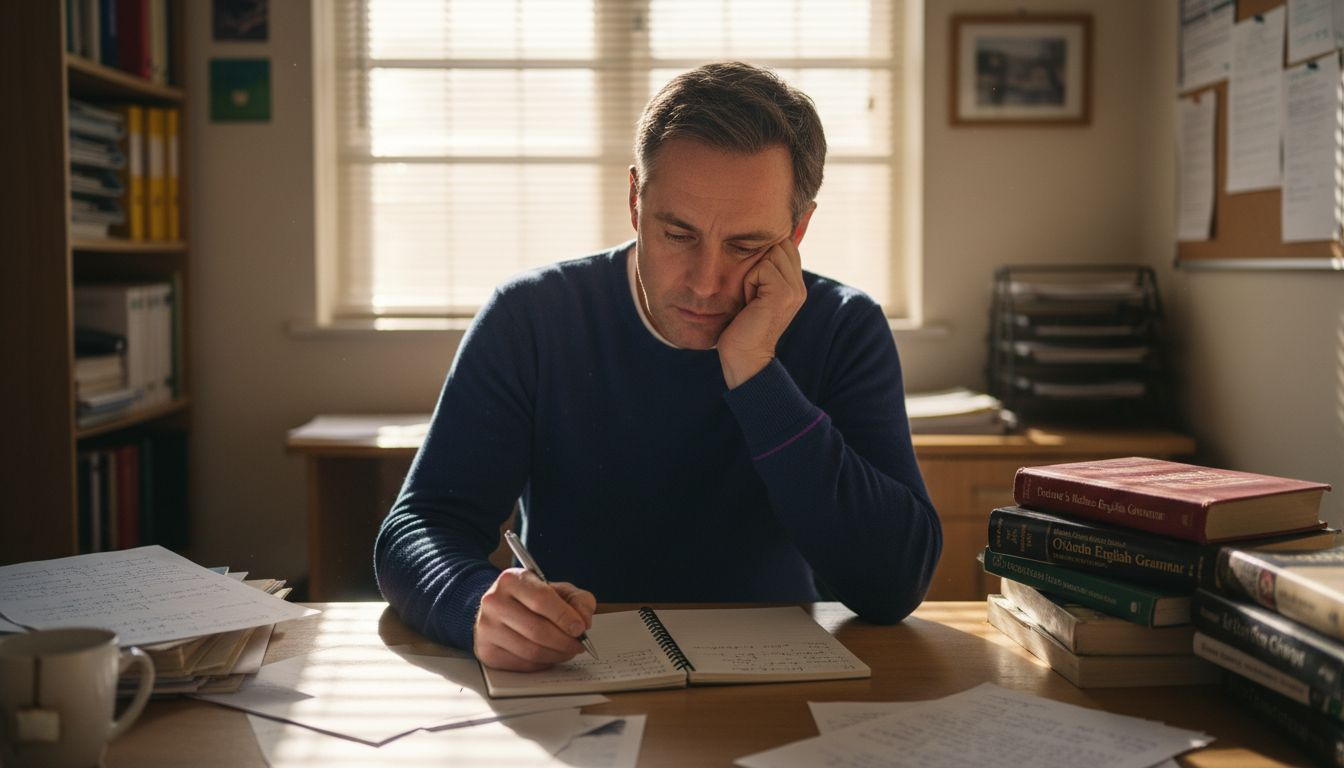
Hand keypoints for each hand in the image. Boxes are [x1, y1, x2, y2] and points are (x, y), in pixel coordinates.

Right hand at [474, 568, 595, 670]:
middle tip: (578, 644)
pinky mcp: (486, 651)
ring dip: (556, 655)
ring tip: (567, 650)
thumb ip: (577, 599)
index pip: (541, 600)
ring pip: (531, 651)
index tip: (580, 628)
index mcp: (511, 580)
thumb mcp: (556, 589)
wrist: (498, 608)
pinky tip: (550, 655)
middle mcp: (494, 602)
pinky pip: (522, 664)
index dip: (564, 617)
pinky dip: (543, 663)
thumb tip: (584, 621)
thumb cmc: (530, 599)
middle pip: (537, 630)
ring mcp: (487, 628)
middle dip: (565, 641)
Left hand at [717, 236, 806, 388]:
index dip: (763, 256)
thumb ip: (764, 271)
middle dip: (757, 262)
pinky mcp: (783, 293)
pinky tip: (749, 302)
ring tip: (751, 298)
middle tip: (751, 293)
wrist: (745, 357)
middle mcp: (800, 286)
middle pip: (778, 245)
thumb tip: (756, 243)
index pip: (784, 246)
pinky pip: (762, 267)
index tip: (754, 285)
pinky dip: (749, 282)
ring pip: (770, 254)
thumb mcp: (756, 293)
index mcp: (795, 284)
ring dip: (752, 273)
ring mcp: (795, 289)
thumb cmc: (742, 326)